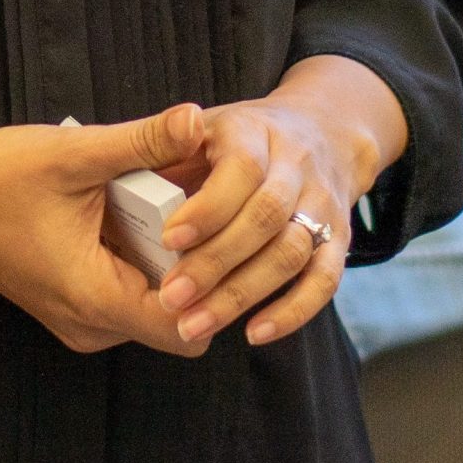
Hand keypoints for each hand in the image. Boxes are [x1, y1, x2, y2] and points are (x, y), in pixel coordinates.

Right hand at [0, 104, 207, 356]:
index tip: (216, 232)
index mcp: (94, 299)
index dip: (211, 282)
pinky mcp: (74, 307)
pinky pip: (129, 296)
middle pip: (177, 317)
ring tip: (161, 205)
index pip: (186, 327)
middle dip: (193, 265)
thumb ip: (141, 141)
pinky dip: (141, 261)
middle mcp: (91, 326)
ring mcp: (82, 321)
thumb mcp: (72, 154)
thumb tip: (197, 119)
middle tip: (189, 207)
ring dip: (166, 261)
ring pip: (155, 308)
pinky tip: (132, 214)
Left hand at [154, 58, 406, 350]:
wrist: (321, 131)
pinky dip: (293, 311)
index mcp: (253, 130)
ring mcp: (322, 201)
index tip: (169, 240)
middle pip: (267, 216)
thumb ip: (166, 153)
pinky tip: (253, 333)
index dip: (208, 208)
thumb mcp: (201, 129)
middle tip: (172, 299)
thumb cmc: (239, 139)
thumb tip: (123, 188)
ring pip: (294, 251)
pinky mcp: (339, 236)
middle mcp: (296, 163)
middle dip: (217, 262)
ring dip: (244, 294)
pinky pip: (326, 279)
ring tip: (196, 326)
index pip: (241, 168)